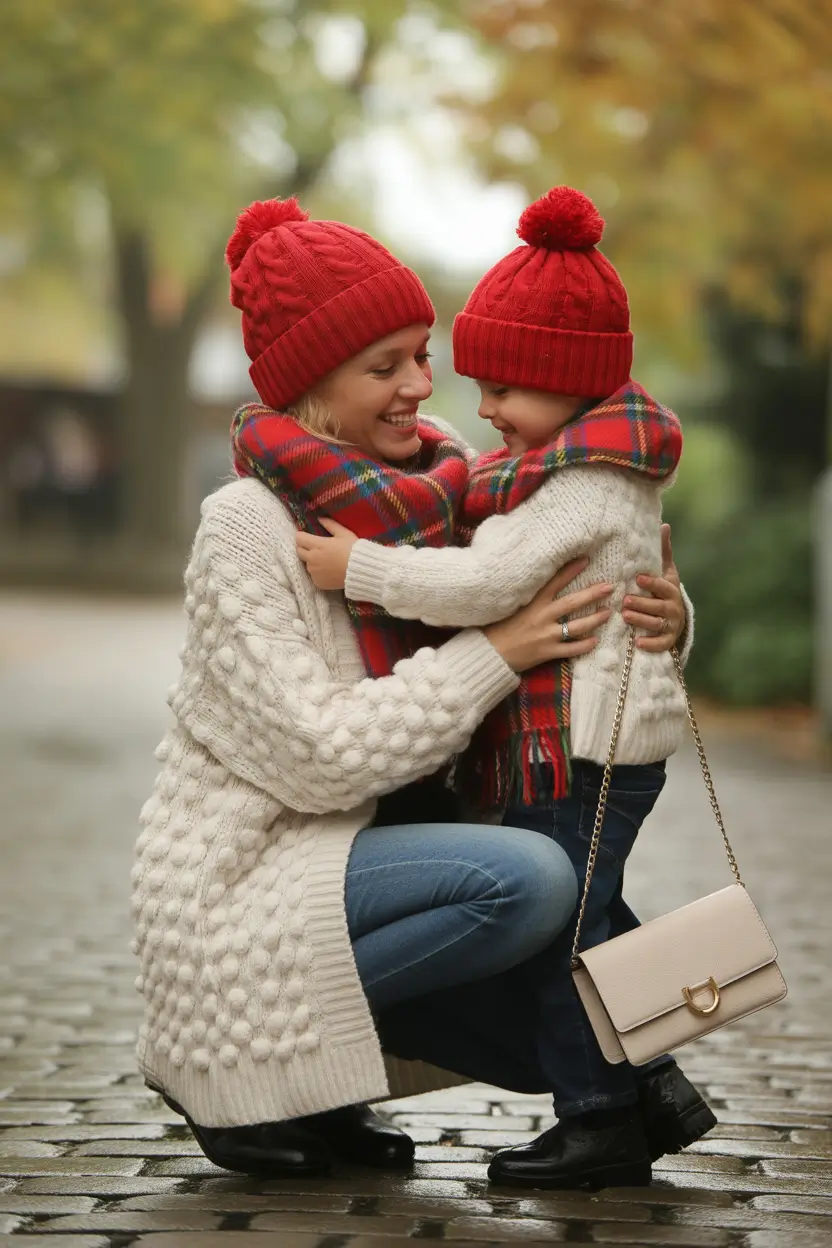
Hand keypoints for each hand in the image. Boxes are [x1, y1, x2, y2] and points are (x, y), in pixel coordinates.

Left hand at [296, 518, 358, 590]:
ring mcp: (314, 572)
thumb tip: (319, 518)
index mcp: (317, 545)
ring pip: (307, 564)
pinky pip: (314, 576)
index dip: (302, 536)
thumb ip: (330, 525)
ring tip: (326, 561)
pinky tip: (329, 572)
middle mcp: (312, 559)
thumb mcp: (344, 533)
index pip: (299, 538)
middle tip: (317, 548)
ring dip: (312, 561)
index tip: (308, 537)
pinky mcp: (318, 583)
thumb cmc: (353, 550)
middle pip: (299, 551)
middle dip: (305, 548)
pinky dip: (319, 573)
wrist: (361, 571)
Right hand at [484, 559, 611, 673]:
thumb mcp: (512, 606)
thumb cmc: (498, 628)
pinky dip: (585, 645)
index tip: (586, 559)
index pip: (555, 582)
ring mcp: (546, 635)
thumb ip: (529, 597)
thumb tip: (545, 583)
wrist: (489, 653)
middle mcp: (542, 617)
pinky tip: (595, 641)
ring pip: (577, 626)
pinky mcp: (547, 652)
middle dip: (593, 594)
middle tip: (609, 587)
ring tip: (607, 613)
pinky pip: (571, 649)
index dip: (571, 570)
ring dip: (594, 619)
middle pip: (572, 602)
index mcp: (532, 603)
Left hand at [622, 523, 685, 651]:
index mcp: (671, 589)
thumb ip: (663, 551)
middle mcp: (673, 607)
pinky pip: (661, 644)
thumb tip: (664, 525)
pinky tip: (638, 643)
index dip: (652, 582)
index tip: (638, 578)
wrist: (675, 619)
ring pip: (656, 624)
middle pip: (658, 606)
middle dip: (643, 604)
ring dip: (642, 621)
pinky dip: (650, 644)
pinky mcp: (668, 641)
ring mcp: (671, 625)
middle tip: (626, 601)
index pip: (663, 585)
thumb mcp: (666, 572)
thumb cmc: (665, 591)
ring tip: (626, 616)